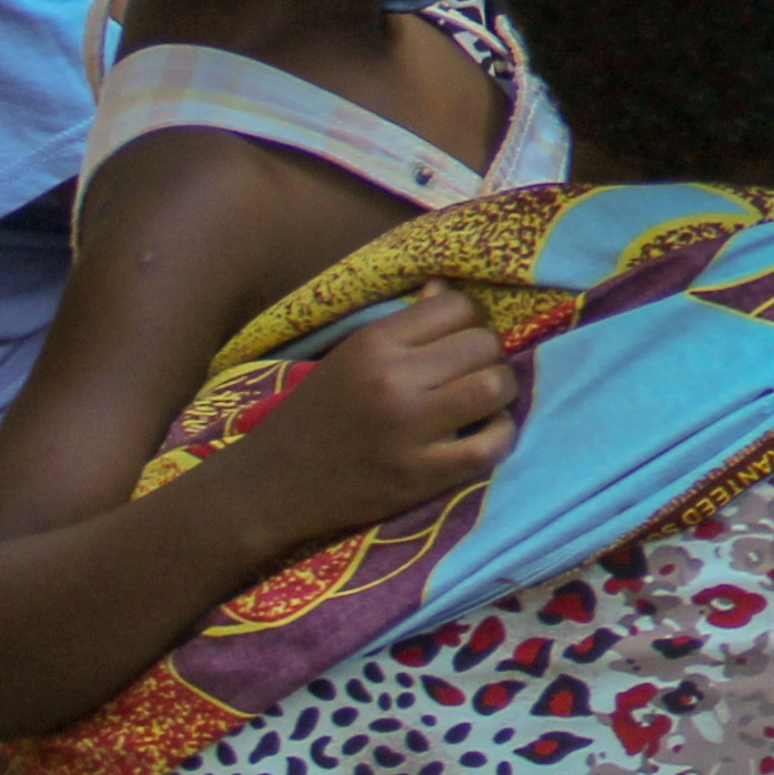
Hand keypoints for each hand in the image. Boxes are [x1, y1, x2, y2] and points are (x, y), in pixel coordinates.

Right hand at [247, 286, 516, 541]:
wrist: (272, 485)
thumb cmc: (315, 415)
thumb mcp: (349, 356)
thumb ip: (403, 326)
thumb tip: (447, 289)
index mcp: (374, 343)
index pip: (458, 306)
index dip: (470, 321)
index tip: (461, 341)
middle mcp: (393, 380)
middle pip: (483, 344)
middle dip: (488, 356)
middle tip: (472, 375)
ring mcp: (408, 430)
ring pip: (495, 386)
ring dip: (500, 392)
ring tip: (484, 402)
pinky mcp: (418, 476)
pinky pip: (489, 446)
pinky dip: (501, 436)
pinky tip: (486, 434)